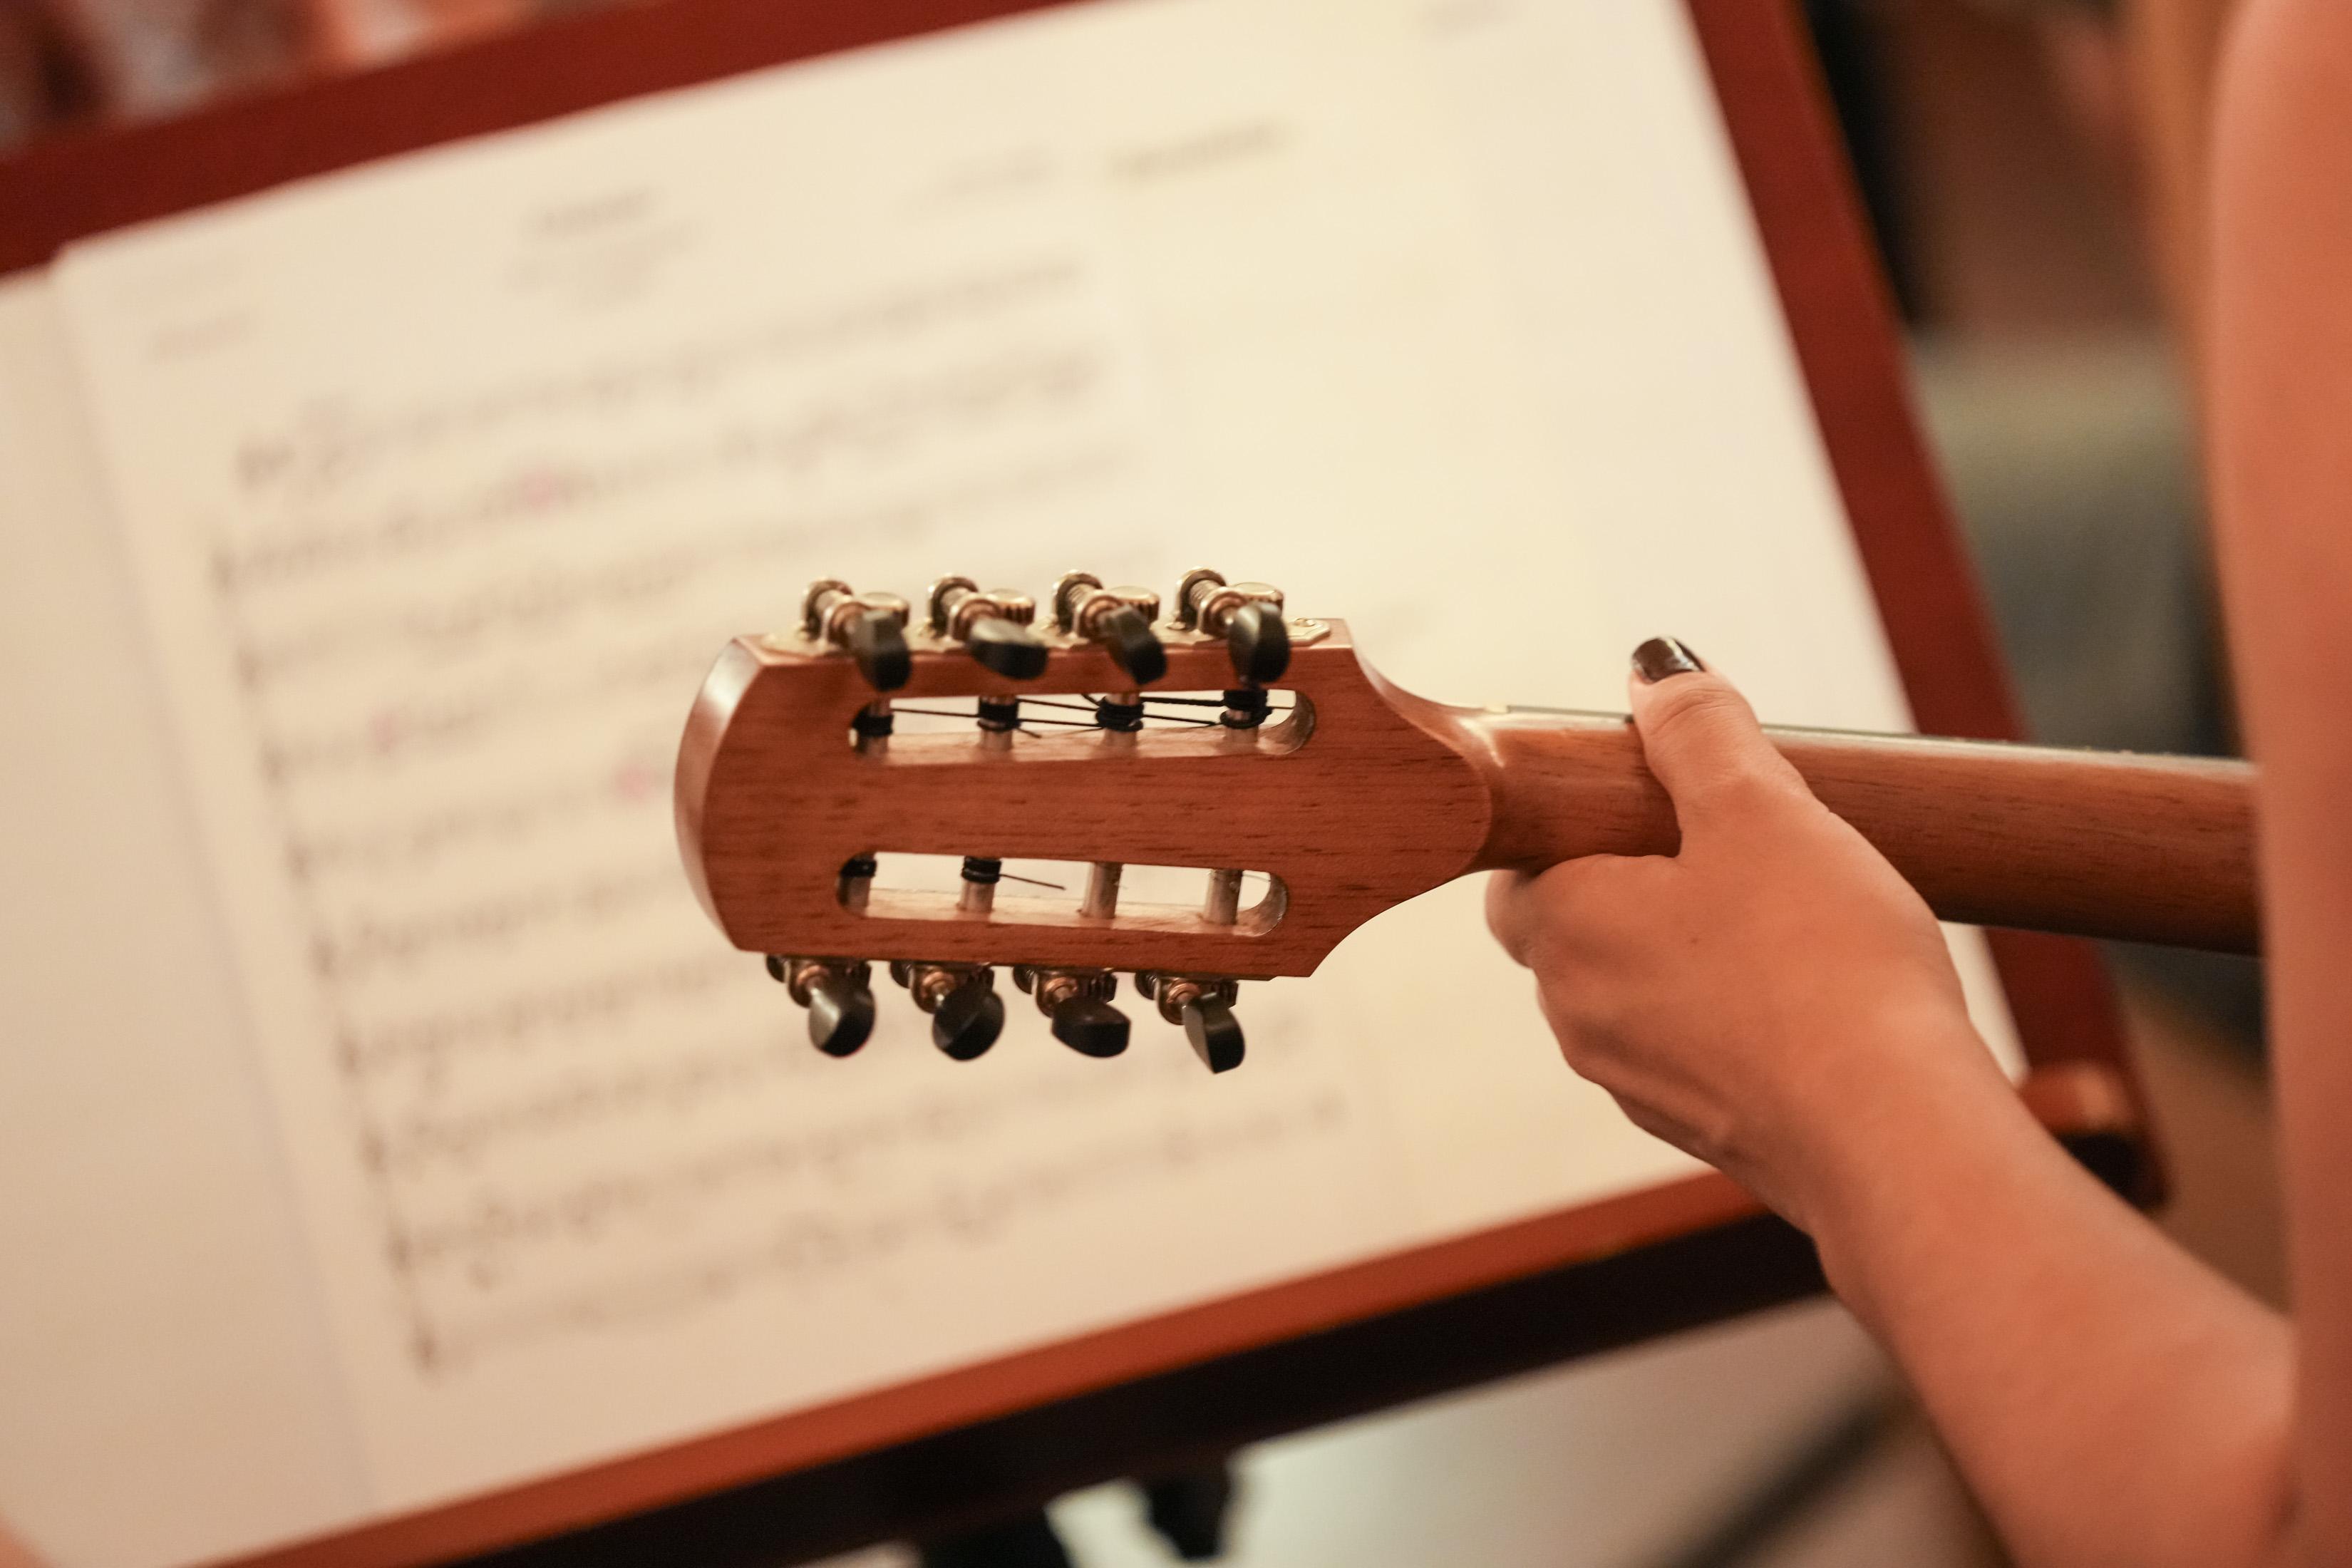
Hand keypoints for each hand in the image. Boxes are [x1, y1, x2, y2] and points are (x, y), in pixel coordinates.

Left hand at [1485, 639, 2008, 1230]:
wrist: (1894, 1137)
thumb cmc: (1821, 967)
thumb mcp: (1760, 809)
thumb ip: (1699, 732)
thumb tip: (1653, 669)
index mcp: (1563, 928)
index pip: (1516, 861)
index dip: (1572, 819)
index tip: (1647, 795)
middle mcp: (1577, 1015)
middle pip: (1572, 923)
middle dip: (1633, 877)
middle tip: (1726, 840)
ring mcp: (1636, 1081)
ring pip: (1636, 987)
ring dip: (1687, 945)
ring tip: (1784, 911)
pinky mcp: (1704, 1127)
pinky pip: (1694, 1045)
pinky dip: (1732, 1009)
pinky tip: (1810, 990)